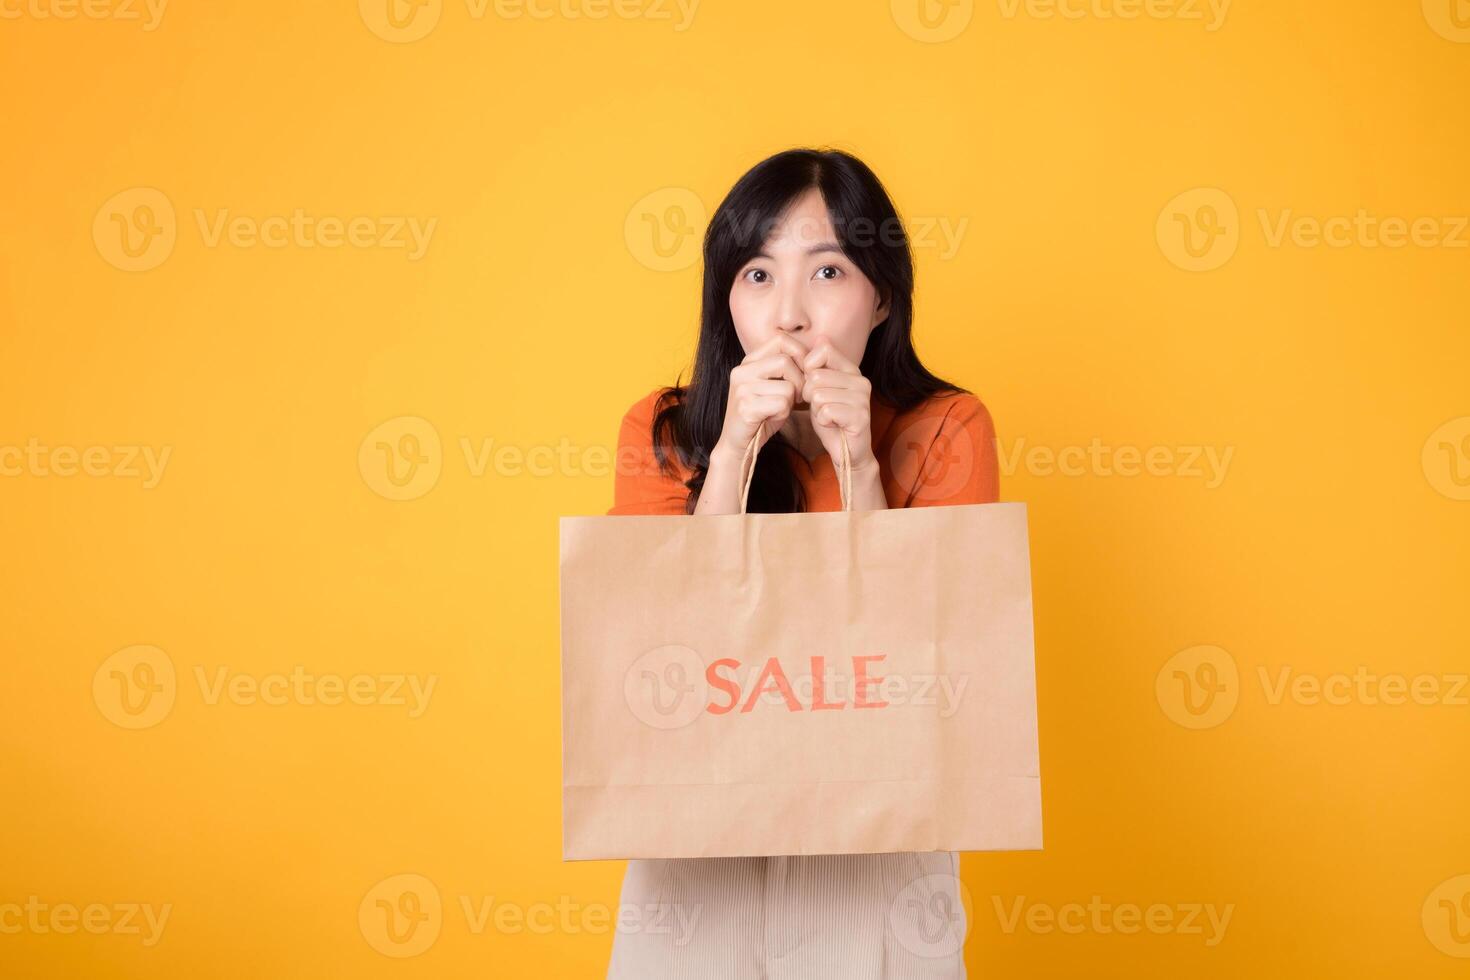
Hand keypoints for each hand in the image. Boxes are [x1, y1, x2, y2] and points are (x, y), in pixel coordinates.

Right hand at [714, 334, 810, 466]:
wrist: (738, 444)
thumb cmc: (762, 414)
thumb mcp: (774, 385)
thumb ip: (788, 368)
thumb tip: (819, 351)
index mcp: (749, 361)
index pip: (781, 340)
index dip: (800, 354)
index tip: (805, 374)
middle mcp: (742, 371)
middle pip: (786, 361)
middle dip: (800, 381)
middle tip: (798, 397)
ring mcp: (742, 389)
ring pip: (787, 386)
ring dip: (791, 401)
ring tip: (780, 409)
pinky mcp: (745, 407)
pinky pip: (781, 403)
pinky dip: (783, 414)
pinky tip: (772, 418)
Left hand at [800, 340, 875, 474]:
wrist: (846, 450)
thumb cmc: (830, 419)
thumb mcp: (819, 389)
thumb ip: (817, 367)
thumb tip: (820, 337)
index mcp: (851, 369)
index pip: (823, 351)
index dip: (808, 369)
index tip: (811, 386)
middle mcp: (860, 380)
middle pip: (816, 376)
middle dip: (809, 395)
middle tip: (821, 407)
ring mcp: (863, 398)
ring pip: (819, 395)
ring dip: (816, 410)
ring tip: (828, 416)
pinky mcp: (861, 416)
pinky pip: (826, 411)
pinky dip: (823, 421)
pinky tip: (832, 424)